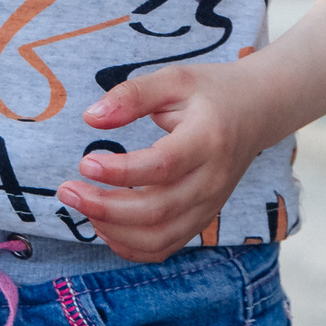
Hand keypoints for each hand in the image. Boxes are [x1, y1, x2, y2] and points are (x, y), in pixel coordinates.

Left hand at [58, 66, 266, 262]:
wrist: (258, 111)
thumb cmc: (211, 92)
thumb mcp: (174, 79)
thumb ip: (132, 96)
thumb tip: (90, 117)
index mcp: (208, 139)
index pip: (162, 166)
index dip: (121, 172)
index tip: (86, 163)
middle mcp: (212, 179)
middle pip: (157, 211)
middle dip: (105, 207)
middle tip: (68, 190)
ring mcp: (210, 204)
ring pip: (160, 237)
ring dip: (114, 230)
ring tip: (82, 206)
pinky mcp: (203, 218)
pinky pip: (166, 246)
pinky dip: (132, 246)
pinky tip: (105, 226)